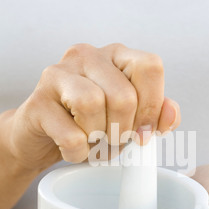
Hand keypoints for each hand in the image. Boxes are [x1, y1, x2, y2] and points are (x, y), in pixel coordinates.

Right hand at [8, 43, 179, 171]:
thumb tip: (170, 115)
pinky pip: (71, 134)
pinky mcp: (38, 101)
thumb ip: (155, 113)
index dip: (153, 106)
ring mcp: (58, 73)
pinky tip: (73, 149)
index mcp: (116, 55)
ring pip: (93, 105)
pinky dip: (78, 152)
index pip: (150, 67)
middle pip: (124, 95)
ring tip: (92, 142)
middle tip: (113, 141)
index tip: (144, 132)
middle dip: (123, 131)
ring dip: (99, 138)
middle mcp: (87, 56)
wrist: (43, 138)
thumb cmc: (90, 125)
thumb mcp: (130, 120)